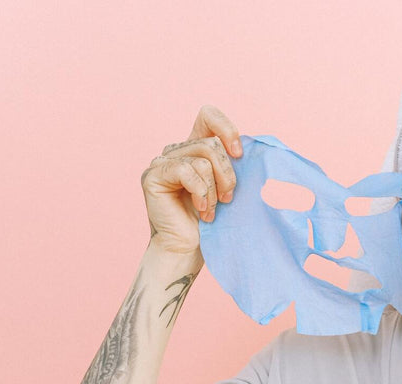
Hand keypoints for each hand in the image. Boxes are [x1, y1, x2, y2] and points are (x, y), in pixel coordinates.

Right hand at [141, 105, 241, 258]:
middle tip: (226, 200)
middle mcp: (176, 151)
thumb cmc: (211, 222)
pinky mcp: (153, 176)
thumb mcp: (228, 185)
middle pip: (211, 143)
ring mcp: (162, 162)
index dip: (227, 130)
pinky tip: (201, 210)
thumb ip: (232, 161)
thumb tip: (248, 145)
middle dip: (227, 174)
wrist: (188, 250)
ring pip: (202, 159)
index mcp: (194, 148)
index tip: (239, 155)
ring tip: (211, 210)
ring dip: (214, 189)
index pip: (208, 115)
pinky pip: (187, 171)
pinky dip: (201, 192)